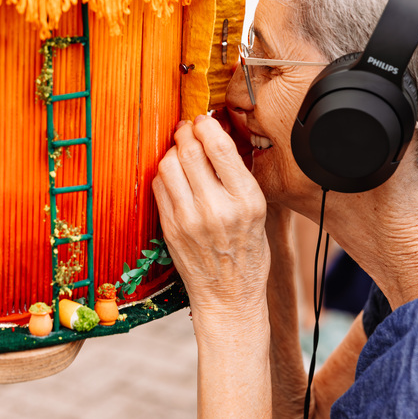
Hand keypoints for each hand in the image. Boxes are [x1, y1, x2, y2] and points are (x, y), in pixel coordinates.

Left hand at [152, 115, 269, 320]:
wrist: (229, 297)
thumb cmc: (249, 253)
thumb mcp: (259, 210)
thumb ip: (238, 175)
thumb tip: (216, 136)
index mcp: (246, 200)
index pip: (219, 147)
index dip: (206, 125)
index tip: (204, 121)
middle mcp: (216, 208)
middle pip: (190, 150)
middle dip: (186, 132)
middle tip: (188, 129)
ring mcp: (189, 219)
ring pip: (169, 164)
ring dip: (173, 151)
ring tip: (181, 151)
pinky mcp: (170, 228)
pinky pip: (158, 185)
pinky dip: (164, 173)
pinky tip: (174, 175)